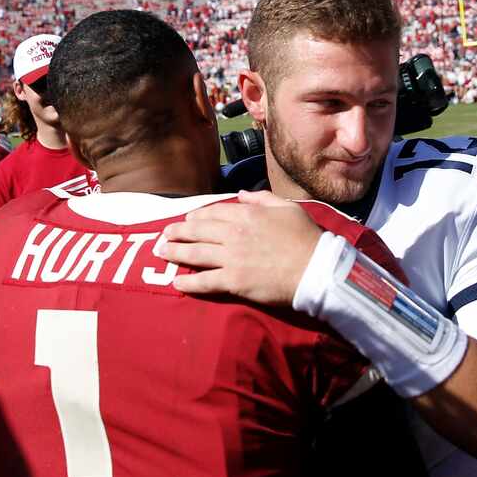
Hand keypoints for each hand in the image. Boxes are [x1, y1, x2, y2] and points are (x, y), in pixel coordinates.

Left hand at [159, 190, 322, 304]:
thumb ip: (262, 198)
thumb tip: (242, 194)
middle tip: (164, 234)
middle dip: (177, 232)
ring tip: (161, 252)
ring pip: (195, 253)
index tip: (188, 219)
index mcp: (246, 214)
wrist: (316, 268)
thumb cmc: (306, 237)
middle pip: (197, 231)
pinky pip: (205, 281)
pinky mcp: (234, 281)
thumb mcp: (287, 207)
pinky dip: (189, 282)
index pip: (212, 212)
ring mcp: (231, 258)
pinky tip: (176, 281)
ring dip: (174, 252)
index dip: (196, 216)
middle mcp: (234, 234)